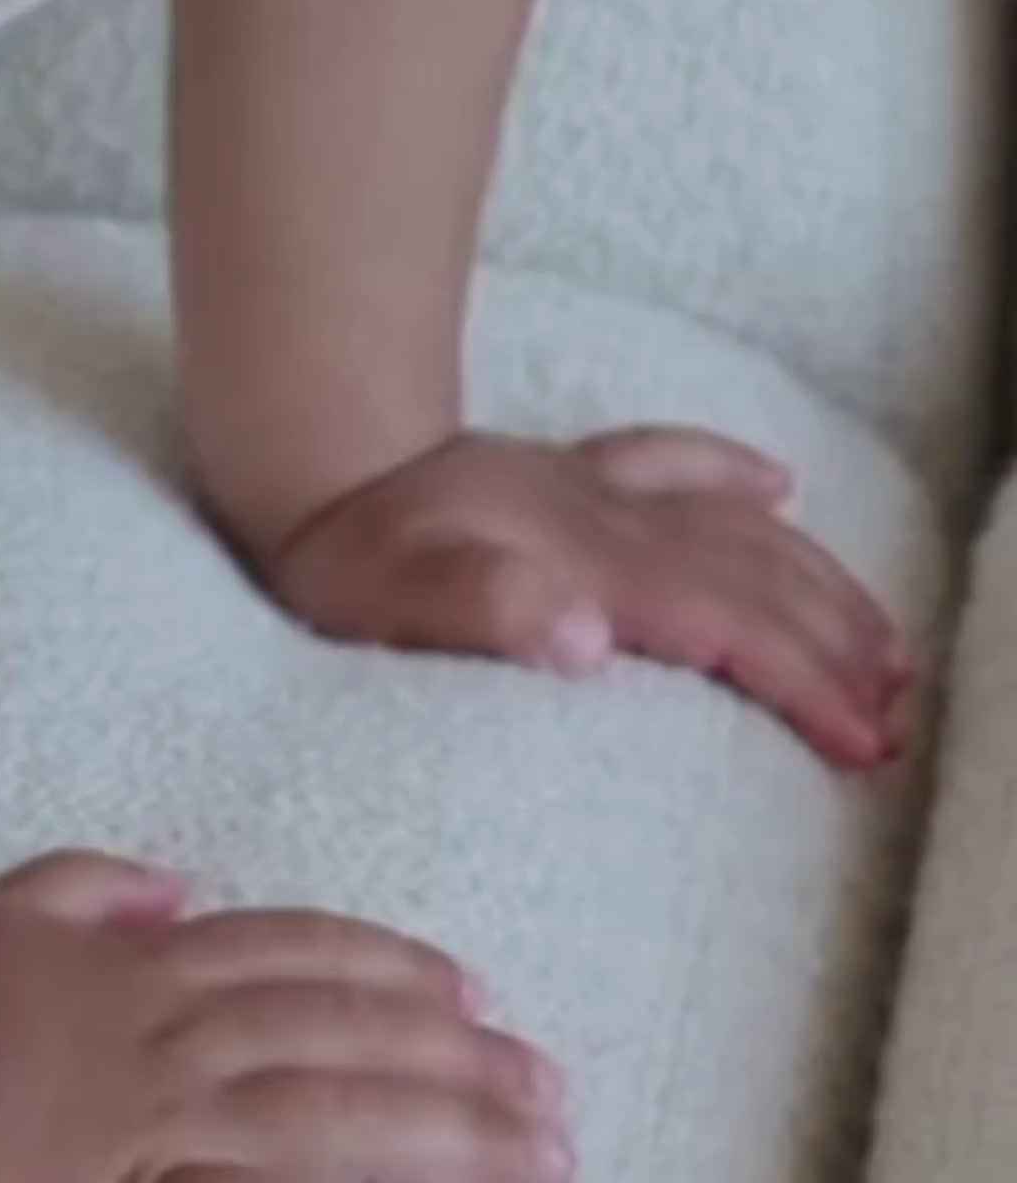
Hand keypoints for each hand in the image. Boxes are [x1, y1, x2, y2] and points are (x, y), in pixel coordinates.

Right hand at [0, 852, 569, 1180]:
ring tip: (539, 1147)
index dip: (388, 966)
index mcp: (142, 969)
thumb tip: (179, 884)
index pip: (293, 955)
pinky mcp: (142, 1171)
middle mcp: (168, 1030)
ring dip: (446, 1124)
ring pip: (333, 1104)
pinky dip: (350, 1176)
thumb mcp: (0, 912)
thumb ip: (89, 889)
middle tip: (553, 1083)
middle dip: (455, 1056)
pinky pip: (270, 1173)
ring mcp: (159, 1110)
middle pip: (338, 1030)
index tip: (471, 987)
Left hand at [260, 430, 913, 770]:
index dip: (803, 681)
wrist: (298, 461)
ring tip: (881, 635)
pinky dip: (727, 470)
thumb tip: (587, 637)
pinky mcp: (558, 472)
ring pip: (730, 524)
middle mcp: (598, 516)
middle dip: (836, 642)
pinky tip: (774, 483)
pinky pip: (665, 457)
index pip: (724, 624)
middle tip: (901, 710)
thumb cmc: (339, 555)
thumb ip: (485, 613)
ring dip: (813, 576)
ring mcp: (583, 487)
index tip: (866, 740)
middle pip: (751, 578)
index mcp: (578, 561)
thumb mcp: (389, 604)